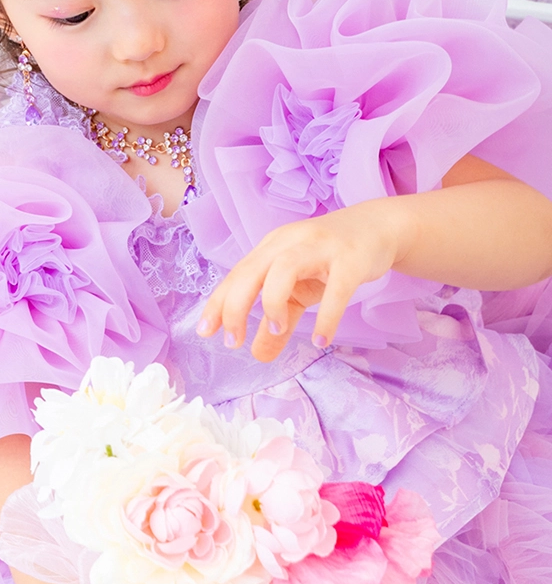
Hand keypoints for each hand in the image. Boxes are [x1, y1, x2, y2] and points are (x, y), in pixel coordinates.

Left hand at [195, 202, 401, 362]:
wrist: (378, 228)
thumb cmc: (328, 259)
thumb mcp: (300, 289)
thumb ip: (279, 320)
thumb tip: (258, 355)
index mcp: (271, 248)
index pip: (237, 275)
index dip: (218, 302)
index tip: (204, 332)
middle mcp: (289, 243)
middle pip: (252, 270)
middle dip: (235, 306)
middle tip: (232, 340)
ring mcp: (320, 248)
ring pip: (285, 269)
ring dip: (274, 302)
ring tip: (277, 329)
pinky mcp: (351, 259)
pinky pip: (336, 289)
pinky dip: (327, 317)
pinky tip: (321, 340)